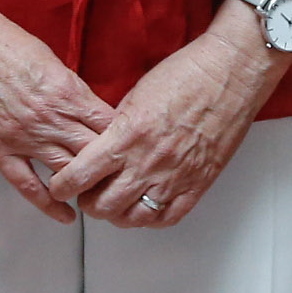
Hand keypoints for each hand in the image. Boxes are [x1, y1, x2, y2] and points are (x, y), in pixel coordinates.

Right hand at [0, 5, 118, 220]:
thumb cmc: (1, 42)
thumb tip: (87, 109)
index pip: (109, 127)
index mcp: (68, 92)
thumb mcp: (51, 60)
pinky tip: (65, 214)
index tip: (128, 150)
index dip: (122, 141)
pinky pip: (28, 186)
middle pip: (94, 154)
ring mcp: (23, 137)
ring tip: (99, 198)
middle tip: (120, 179)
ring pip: (67, 173)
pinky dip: (49, 204)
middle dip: (110, 168)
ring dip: (85, 187)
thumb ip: (71, 89)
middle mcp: (50, 118)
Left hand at [45, 5, 281, 228]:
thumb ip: (116, 127)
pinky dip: (149, 219)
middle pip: (102, 204)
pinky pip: (167, 218)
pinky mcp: (198, 183)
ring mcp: (174, 176)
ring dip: (116, 214)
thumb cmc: (187, 74)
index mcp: (127, 134)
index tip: (61, 184)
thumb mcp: (136, 95)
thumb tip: (100, 147)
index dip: (63, 186)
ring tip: (113, 203)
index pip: (80, 176)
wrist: (230, 73)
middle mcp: (148, 161)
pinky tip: (143, 208)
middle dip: (88, 202)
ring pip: (132, 218)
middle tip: (87, 194)